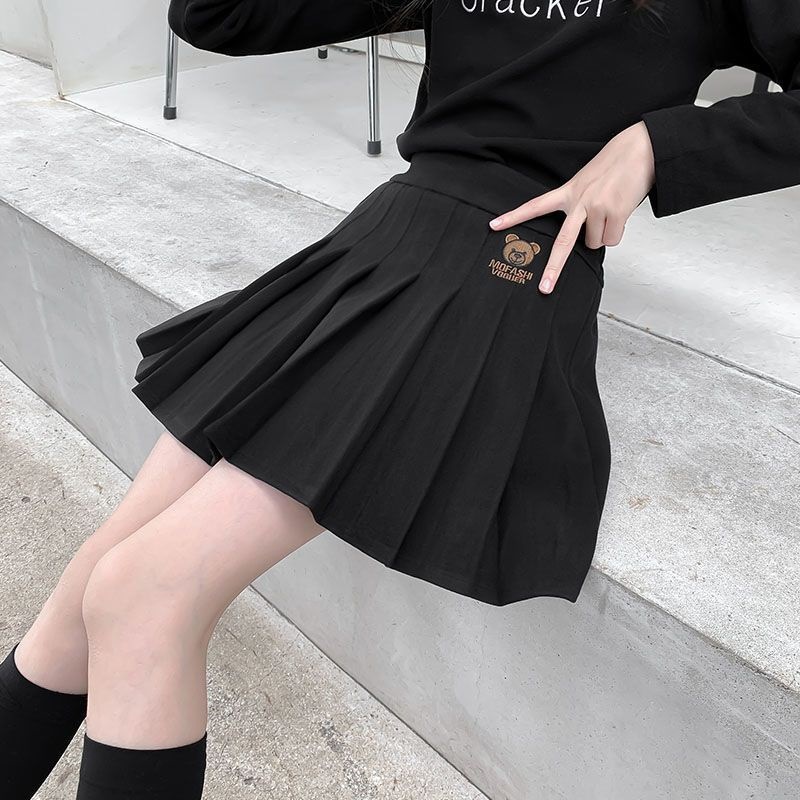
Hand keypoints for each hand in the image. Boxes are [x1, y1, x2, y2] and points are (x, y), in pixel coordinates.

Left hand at [489, 121, 655, 293]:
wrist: (642, 148)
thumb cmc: (615, 166)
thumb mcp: (587, 183)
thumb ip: (578, 207)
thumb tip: (583, 237)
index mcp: (568, 192)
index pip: (535, 206)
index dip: (514, 217)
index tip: (494, 225)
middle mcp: (579, 201)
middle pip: (562, 242)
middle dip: (553, 268)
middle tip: (544, 288)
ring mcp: (596, 207)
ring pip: (594, 244)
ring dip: (604, 234)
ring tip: (612, 210)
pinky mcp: (615, 212)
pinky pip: (612, 240)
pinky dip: (617, 232)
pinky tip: (621, 212)